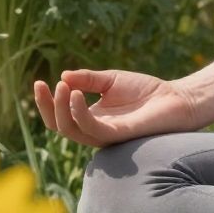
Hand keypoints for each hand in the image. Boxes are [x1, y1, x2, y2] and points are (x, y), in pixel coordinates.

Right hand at [33, 67, 200, 146]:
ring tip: (63, 87)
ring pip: (72, 130)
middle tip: (46, 85)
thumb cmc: (146, 91)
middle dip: (48, 107)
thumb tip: (63, 76)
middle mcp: (94, 130)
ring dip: (62, 109)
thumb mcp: (111, 80)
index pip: (60, 117)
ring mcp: (105, 135)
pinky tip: (77, 95)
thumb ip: (88, 79)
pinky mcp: (118, 135)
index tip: (38, 82)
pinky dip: (80, 113)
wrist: (175, 98)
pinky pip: (92, 128)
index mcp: (91, 118)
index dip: (46, 103)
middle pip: (60, 126)